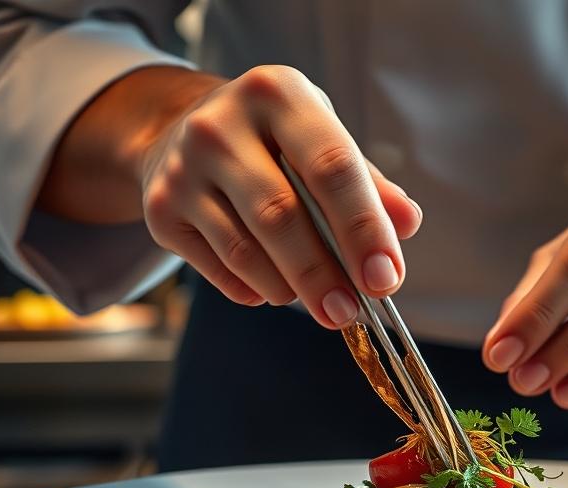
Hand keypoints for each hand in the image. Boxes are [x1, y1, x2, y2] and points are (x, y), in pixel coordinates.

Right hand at [136, 66, 421, 326]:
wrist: (180, 129)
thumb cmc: (273, 140)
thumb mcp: (322, 137)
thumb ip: (367, 182)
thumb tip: (406, 225)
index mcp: (278, 94)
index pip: (331, 167)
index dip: (363, 228)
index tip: (386, 279)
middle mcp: (221, 125)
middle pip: (281, 215)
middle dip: (323, 274)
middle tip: (350, 313)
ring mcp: (183, 168)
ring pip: (246, 251)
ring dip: (291, 288)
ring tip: (321, 303)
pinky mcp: (161, 210)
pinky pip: (219, 268)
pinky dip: (255, 289)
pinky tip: (275, 288)